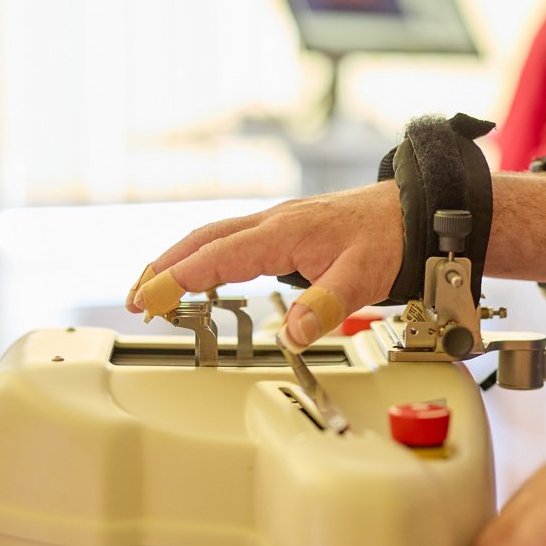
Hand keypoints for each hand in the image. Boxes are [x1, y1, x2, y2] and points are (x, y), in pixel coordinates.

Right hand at [125, 181, 403, 347]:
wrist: (410, 211)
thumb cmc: (388, 237)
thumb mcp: (363, 277)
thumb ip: (325, 306)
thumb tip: (290, 334)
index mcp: (282, 232)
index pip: (216, 256)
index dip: (177, 278)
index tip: (148, 299)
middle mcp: (271, 223)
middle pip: (201, 241)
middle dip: (162, 268)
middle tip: (134, 299)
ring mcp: (274, 223)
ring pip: (211, 237)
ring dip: (176, 260)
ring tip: (149, 288)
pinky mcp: (281, 230)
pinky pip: (228, 240)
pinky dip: (201, 256)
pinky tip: (197, 273)